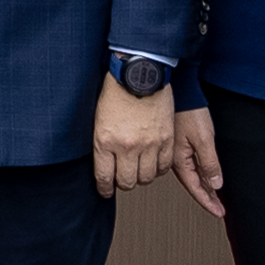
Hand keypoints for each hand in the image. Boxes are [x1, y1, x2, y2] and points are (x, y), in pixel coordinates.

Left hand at [92, 75, 173, 198]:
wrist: (139, 74)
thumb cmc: (117, 92)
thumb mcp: (98, 120)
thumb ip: (101, 145)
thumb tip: (103, 166)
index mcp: (106, 141)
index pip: (103, 177)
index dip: (104, 189)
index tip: (105, 191)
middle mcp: (127, 146)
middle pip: (126, 182)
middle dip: (123, 183)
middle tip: (123, 177)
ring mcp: (148, 144)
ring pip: (147, 178)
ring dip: (142, 177)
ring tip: (139, 168)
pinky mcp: (166, 139)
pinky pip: (164, 167)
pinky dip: (159, 169)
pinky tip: (154, 162)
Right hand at [173, 106, 223, 217]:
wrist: (178, 90)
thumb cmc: (188, 110)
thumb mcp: (203, 139)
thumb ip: (209, 164)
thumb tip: (215, 184)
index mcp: (179, 161)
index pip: (196, 188)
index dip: (208, 202)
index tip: (218, 212)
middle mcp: (175, 159)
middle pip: (193, 184)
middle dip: (206, 197)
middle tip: (218, 208)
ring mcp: (175, 151)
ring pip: (191, 175)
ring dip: (203, 186)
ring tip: (214, 196)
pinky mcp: (177, 143)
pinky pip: (188, 165)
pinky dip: (198, 174)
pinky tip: (203, 175)